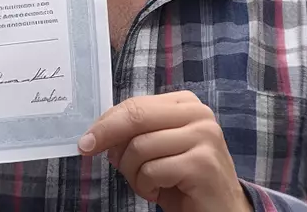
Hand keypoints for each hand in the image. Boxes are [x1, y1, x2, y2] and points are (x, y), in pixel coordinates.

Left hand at [78, 91, 250, 211]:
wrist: (220, 210)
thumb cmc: (183, 180)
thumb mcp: (157, 151)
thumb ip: (135, 135)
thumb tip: (97, 134)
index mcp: (186, 105)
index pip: (136, 104)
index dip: (106, 121)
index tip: (86, 139)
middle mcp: (199, 115)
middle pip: (136, 116)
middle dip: (106, 135)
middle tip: (86, 150)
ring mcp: (204, 137)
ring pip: (140, 147)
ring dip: (132, 173)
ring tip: (146, 184)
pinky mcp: (202, 164)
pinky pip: (152, 170)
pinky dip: (145, 186)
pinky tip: (157, 193)